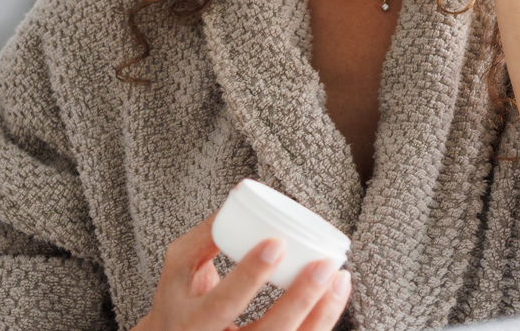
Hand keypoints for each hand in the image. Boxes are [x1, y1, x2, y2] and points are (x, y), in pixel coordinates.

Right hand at [132, 214, 349, 330]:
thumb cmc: (179, 297)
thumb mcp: (179, 267)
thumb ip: (204, 237)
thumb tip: (237, 199)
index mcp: (190, 323)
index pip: (222, 305)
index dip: (249, 277)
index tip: (276, 243)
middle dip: (300, 299)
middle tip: (324, 264)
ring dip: (322, 313)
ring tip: (340, 277)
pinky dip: (322, 320)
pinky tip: (336, 293)